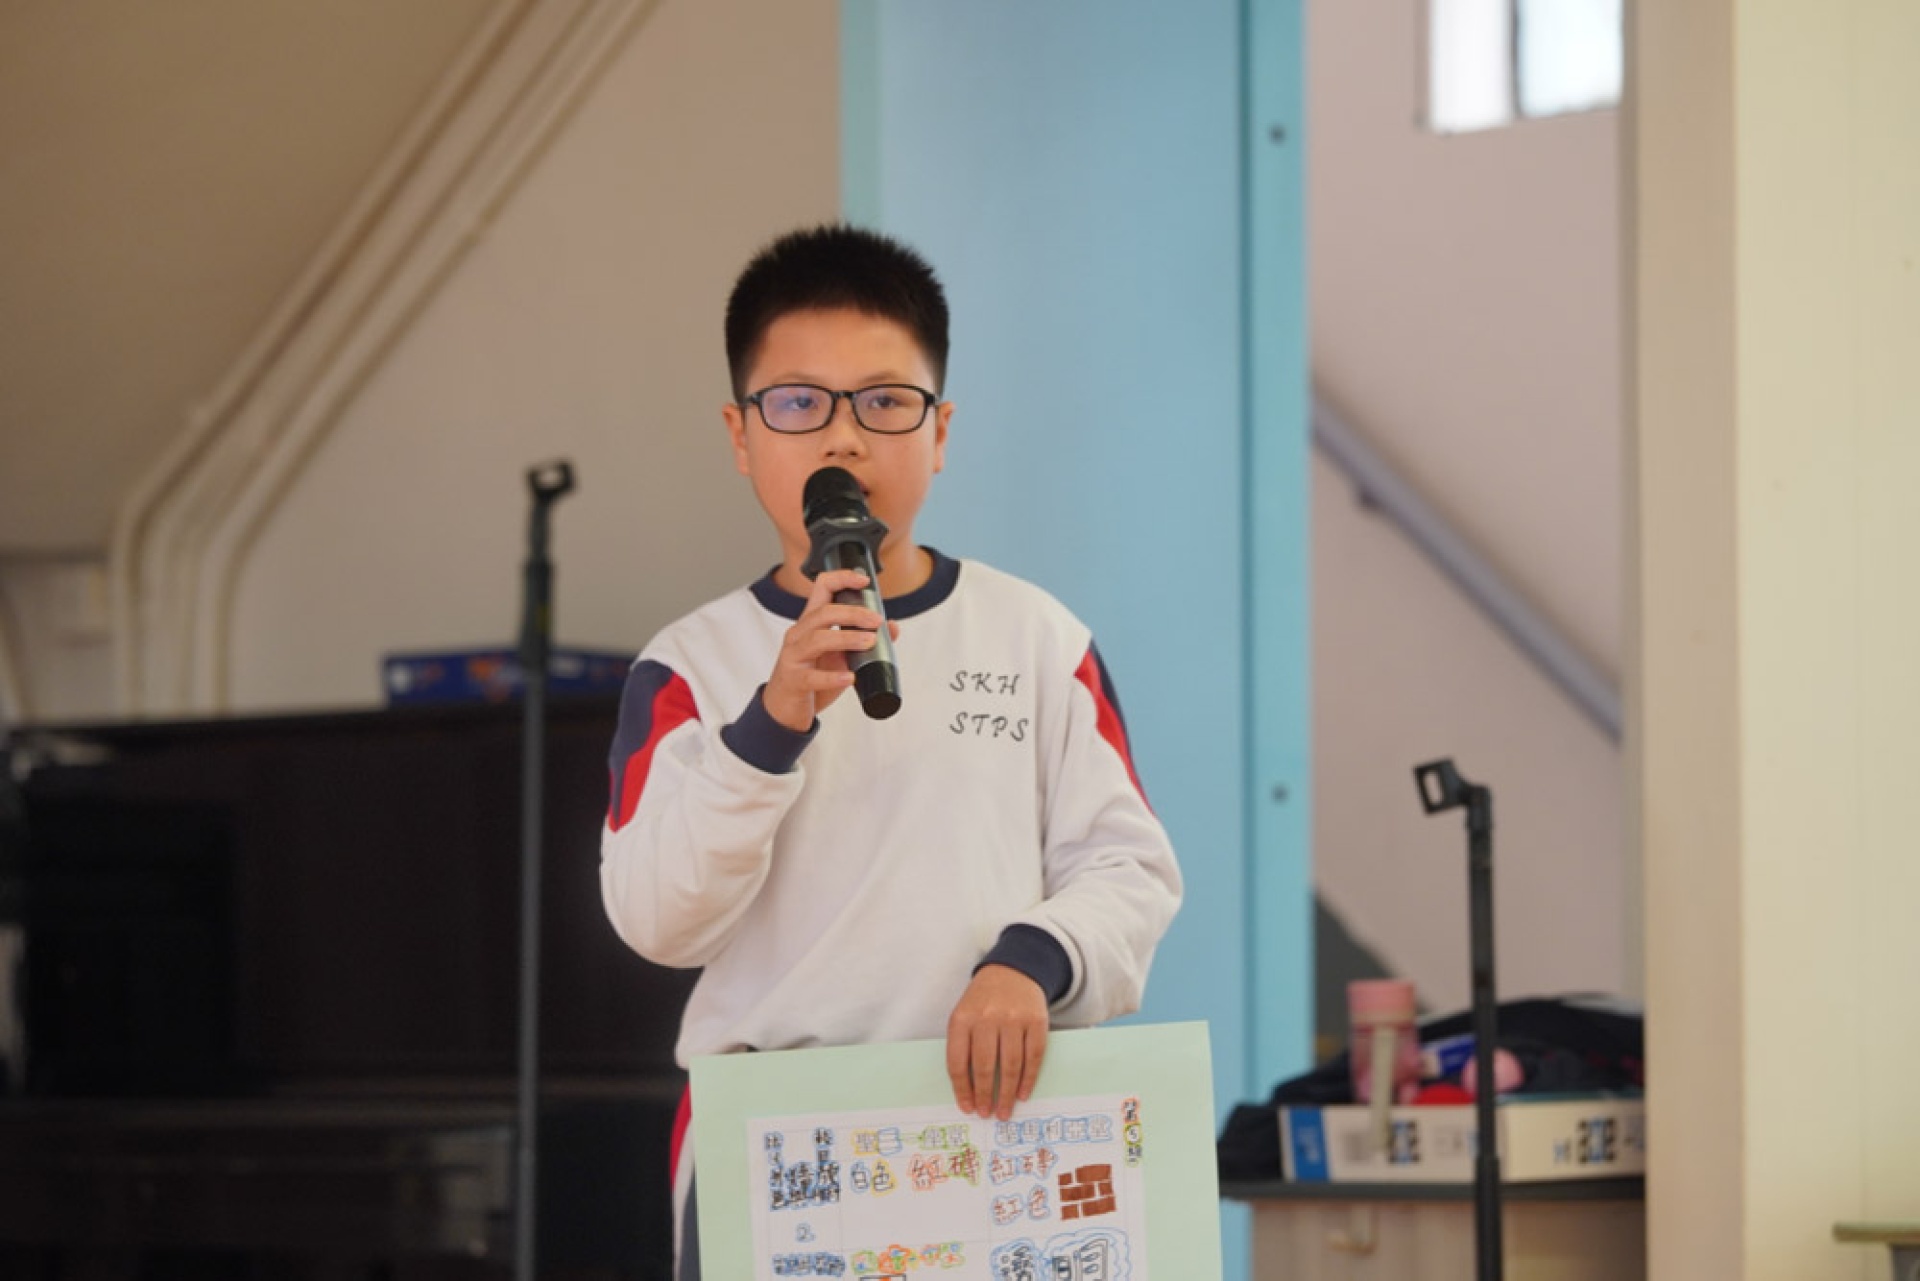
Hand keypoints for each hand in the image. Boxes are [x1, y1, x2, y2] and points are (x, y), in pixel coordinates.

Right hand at [761, 568, 900, 732]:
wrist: (784, 710)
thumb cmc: (811, 678)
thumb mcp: (839, 657)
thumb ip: (863, 642)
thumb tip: (892, 627)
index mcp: (810, 623)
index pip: (822, 588)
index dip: (842, 578)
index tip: (863, 580)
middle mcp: (799, 634)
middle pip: (823, 612)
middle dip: (853, 613)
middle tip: (876, 621)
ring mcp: (793, 657)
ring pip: (817, 639)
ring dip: (846, 638)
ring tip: (869, 642)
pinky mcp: (794, 681)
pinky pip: (812, 677)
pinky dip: (833, 677)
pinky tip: (849, 677)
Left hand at [946, 964, 1048, 1120]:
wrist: (1013, 971)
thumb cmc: (983, 1001)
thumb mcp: (963, 1015)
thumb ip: (962, 1046)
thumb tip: (967, 1091)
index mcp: (962, 1018)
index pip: (958, 1062)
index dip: (962, 1089)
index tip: (967, 1108)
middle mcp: (987, 1017)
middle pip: (984, 1066)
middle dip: (985, 1095)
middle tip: (986, 1114)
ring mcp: (1014, 1018)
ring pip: (1011, 1064)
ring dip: (1007, 1093)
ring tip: (1004, 1110)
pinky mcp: (1037, 1020)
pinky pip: (1034, 1056)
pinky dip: (1028, 1079)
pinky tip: (1022, 1093)